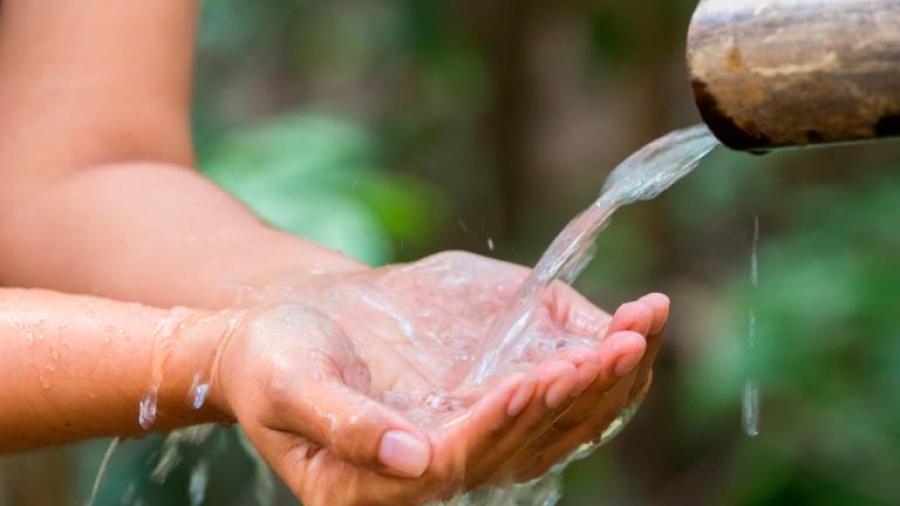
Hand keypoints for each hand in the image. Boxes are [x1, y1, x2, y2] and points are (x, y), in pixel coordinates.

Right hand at [212, 251, 667, 504]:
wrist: (288, 327)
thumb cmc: (272, 361)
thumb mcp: (292, 387)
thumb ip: (347, 426)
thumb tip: (415, 459)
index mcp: (385, 484)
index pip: (457, 460)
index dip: (496, 423)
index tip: (528, 378)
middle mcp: (442, 465)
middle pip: (525, 443)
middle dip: (572, 395)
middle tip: (615, 347)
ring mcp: (475, 430)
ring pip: (558, 420)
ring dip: (605, 376)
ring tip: (641, 327)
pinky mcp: (494, 395)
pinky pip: (560, 386)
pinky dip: (600, 354)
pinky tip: (636, 320)